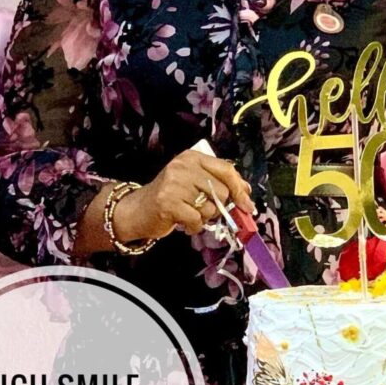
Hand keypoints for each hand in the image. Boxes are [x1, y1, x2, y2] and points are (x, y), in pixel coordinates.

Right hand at [113, 150, 254, 243]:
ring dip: (205, 217)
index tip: (247, 204)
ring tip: (190, 214)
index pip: (226, 169)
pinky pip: (197, 220)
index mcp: (192, 157)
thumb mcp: (194, 182)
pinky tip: (185, 223)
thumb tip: (246, 191)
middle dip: (219, 206)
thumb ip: (218, 183)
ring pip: (210, 208)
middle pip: (221, 191)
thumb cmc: (170, 196)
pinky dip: (195, 227)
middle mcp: (182, 166)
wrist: (137, 210)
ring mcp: (174, 184)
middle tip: (205, 210)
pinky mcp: (168, 203)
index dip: (240, 188)